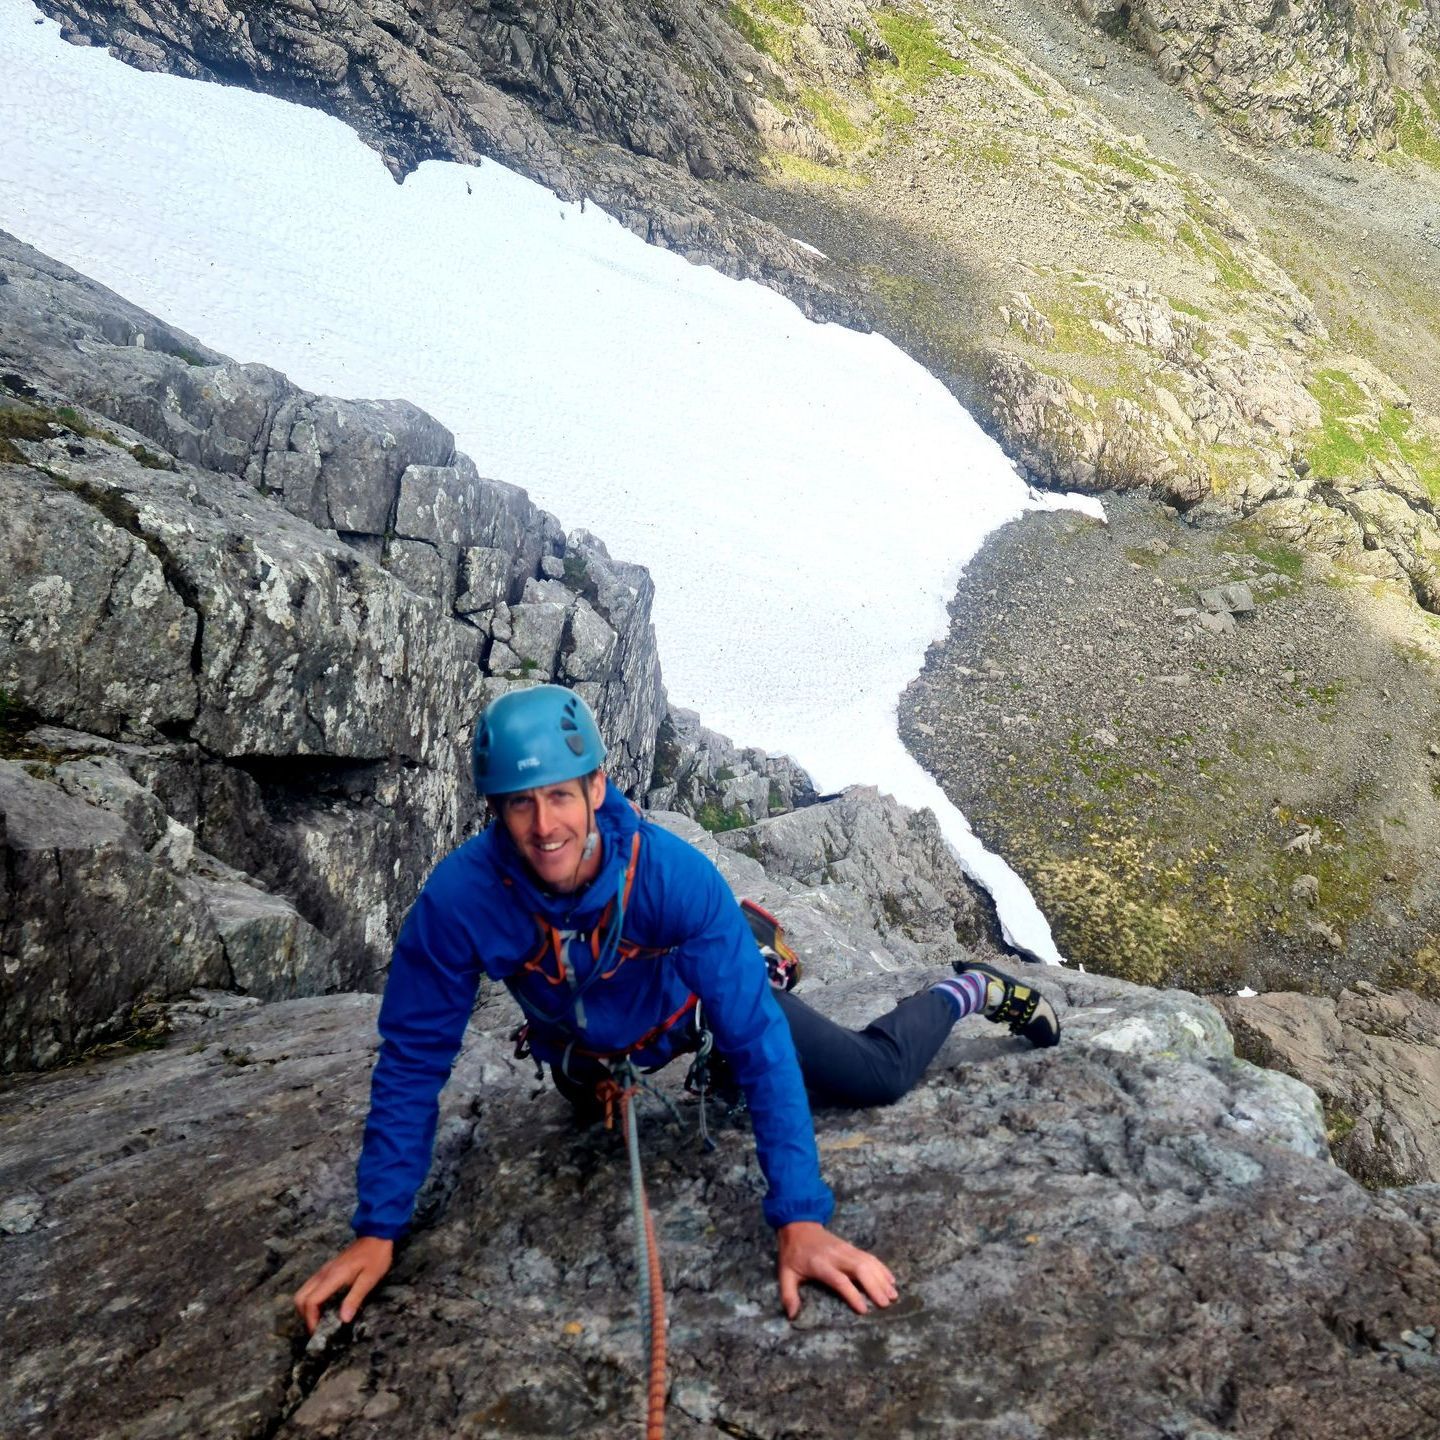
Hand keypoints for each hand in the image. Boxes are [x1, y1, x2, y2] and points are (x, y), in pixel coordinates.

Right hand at [293, 1236, 393, 1333]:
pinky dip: (311, 1299)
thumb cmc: (376, 1257)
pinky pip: (311, 1287)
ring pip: (303, 1291)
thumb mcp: (370, 1279)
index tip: (318, 1332)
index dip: (311, 1320)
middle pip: (300, 1297)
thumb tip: (343, 1319)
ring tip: (320, 1319)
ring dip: (306, 1308)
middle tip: (318, 1327)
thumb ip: (355, 1298)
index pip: (311, 1301)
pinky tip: (324, 1306)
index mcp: (333, 1276)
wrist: (377, 1235)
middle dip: (304, 1315)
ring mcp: (324, 1270)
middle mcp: (324, 1273)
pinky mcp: (327, 1269)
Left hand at [776, 1221, 897, 1318]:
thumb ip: (788, 1294)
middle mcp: (836, 1256)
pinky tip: (891, 1279)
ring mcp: (846, 1250)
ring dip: (882, 1278)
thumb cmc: (793, 1253)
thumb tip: (792, 1316)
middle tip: (886, 1304)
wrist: (799, 1225)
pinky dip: (881, 1267)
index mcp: (820, 1264)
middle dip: (874, 1286)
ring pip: (868, 1262)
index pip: (840, 1280)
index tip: (864, 1310)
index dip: (852, 1294)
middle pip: (860, 1269)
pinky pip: (870, 1257)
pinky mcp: (851, 1247)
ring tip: (893, 1295)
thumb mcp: (785, 1273)